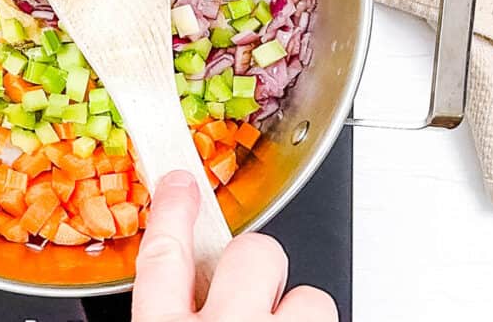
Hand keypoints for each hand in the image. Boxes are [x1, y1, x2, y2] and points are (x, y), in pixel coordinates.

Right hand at [132, 170, 336, 320]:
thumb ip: (165, 315)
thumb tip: (178, 297)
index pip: (164, 254)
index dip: (175, 211)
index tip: (181, 184)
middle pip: (250, 253)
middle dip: (256, 265)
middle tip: (252, 296)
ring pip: (308, 294)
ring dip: (296, 312)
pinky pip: (328, 317)